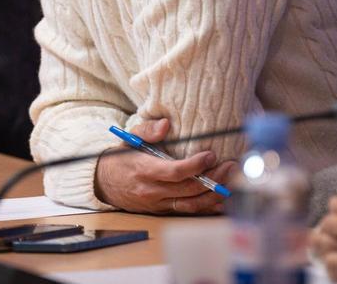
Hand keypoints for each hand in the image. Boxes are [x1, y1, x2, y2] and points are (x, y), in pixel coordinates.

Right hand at [94, 117, 234, 214]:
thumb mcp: (129, 137)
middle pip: (188, 189)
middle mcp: (152, 191)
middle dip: (213, 178)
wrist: (105, 183)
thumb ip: (147, 129)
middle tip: (231, 165)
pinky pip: (188, 211)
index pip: (173, 172)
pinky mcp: (164, 210)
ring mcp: (158, 203)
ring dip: (214, 195)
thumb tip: (166, 124)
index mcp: (144, 170)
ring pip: (191, 204)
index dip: (195, 165)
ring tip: (232, 181)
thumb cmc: (122, 157)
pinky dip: (207, 207)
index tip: (211, 155)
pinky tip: (223, 201)